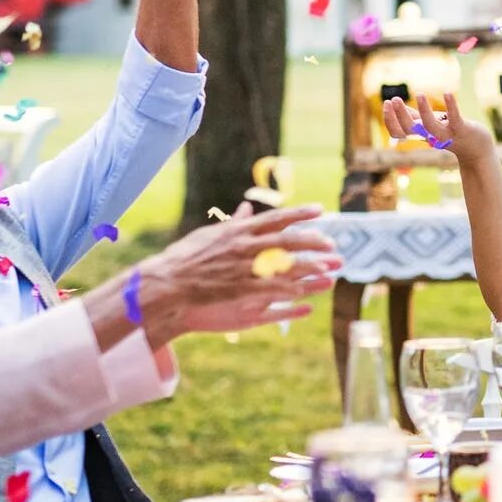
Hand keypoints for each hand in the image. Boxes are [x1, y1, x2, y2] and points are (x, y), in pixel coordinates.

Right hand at [146, 203, 342, 340]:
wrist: (168, 282)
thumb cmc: (186, 258)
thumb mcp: (211, 234)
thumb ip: (234, 223)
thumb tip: (247, 207)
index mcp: (238, 231)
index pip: (276, 218)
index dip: (300, 214)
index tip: (320, 211)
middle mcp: (244, 246)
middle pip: (287, 240)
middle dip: (312, 242)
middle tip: (332, 244)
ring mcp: (243, 268)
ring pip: (284, 266)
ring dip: (308, 267)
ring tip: (328, 269)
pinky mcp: (240, 289)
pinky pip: (270, 290)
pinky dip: (288, 291)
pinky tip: (304, 294)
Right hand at [383, 93, 496, 165]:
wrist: (476, 148)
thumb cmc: (451, 133)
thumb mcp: (429, 124)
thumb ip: (414, 116)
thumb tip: (396, 107)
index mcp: (420, 134)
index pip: (398, 132)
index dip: (390, 120)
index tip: (386, 103)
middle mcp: (430, 136)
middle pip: (410, 130)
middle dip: (399, 116)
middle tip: (393, 99)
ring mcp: (446, 134)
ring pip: (430, 127)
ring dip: (423, 111)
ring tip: (419, 94)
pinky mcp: (461, 129)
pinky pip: (454, 118)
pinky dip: (451, 106)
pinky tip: (447, 93)